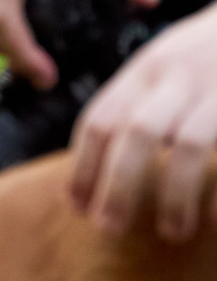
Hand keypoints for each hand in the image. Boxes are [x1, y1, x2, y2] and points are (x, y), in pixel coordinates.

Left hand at [69, 4, 216, 238]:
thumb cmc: (211, 50)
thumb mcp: (166, 62)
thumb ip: (135, 100)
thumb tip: (95, 165)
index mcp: (146, 69)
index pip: (100, 119)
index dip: (83, 167)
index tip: (78, 207)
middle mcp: (178, 75)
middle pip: (135, 133)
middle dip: (118, 185)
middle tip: (110, 227)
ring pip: (185, 145)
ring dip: (174, 194)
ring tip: (172, 230)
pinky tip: (214, 216)